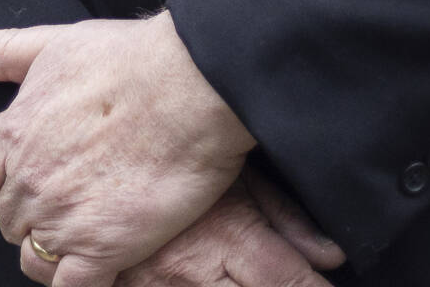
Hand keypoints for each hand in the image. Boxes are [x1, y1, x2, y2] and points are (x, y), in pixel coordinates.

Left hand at [0, 12, 256, 285]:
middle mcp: (28, 180)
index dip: (3, 179)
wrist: (190, 85)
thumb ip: (2, 51)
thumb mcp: (57, 43)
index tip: (34, 172)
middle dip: (37, 210)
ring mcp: (60, 219)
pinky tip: (105, 260)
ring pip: (36, 256)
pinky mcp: (99, 250)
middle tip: (80, 192)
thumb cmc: (131, 57)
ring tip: (95, 225)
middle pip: (11, 218)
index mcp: (15, 131)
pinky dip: (83, 280)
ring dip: (58, 247)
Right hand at [110, 178, 345, 284]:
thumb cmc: (174, 156)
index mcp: (229, 236)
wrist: (96, 158)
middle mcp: (195, 273)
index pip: (288, 281)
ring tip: (241, 275)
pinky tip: (215, 281)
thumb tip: (333, 256)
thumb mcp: (239, 177)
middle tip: (291, 280)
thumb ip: (286, 218)